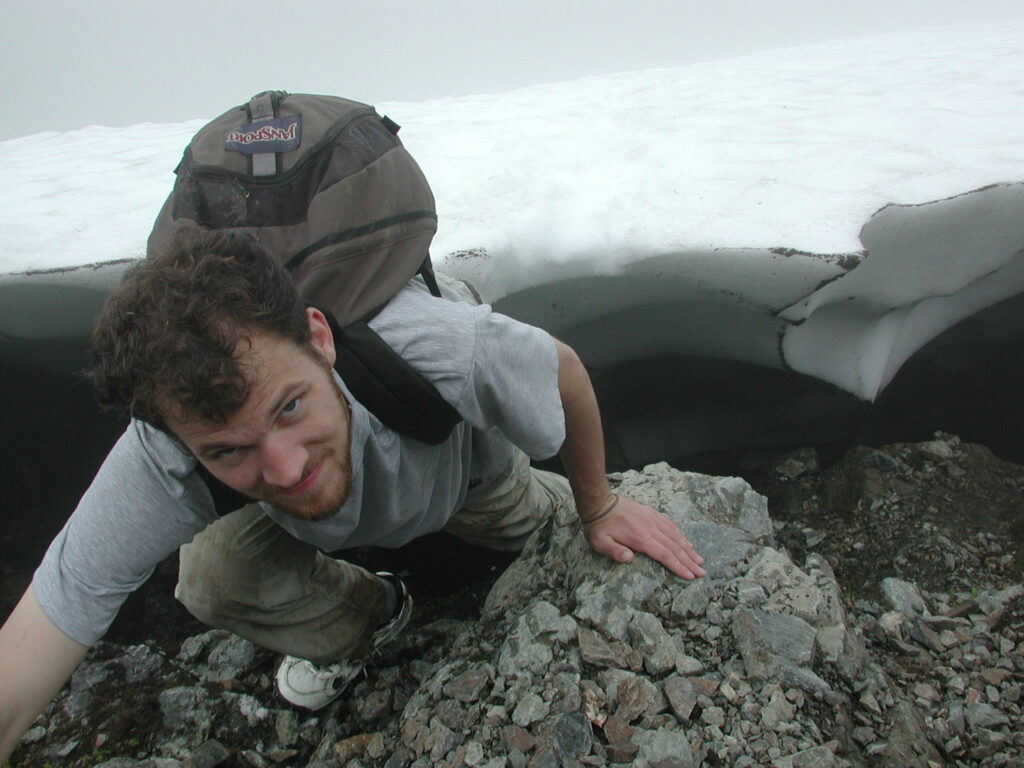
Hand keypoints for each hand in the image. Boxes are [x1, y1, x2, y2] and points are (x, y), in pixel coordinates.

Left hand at [583, 495, 704, 579]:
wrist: (600, 503)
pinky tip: (687, 542)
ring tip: (700, 560)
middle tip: (702, 572)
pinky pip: (670, 525)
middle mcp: (650, 528)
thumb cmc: (599, 527)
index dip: (678, 566)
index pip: (665, 555)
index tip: (690, 576)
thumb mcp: (600, 542)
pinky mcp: (651, 514)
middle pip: (674, 547)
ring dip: (689, 549)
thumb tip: (629, 559)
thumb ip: (614, 551)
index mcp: (640, 538)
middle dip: (689, 561)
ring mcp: (652, 520)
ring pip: (675, 536)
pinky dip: (681, 535)